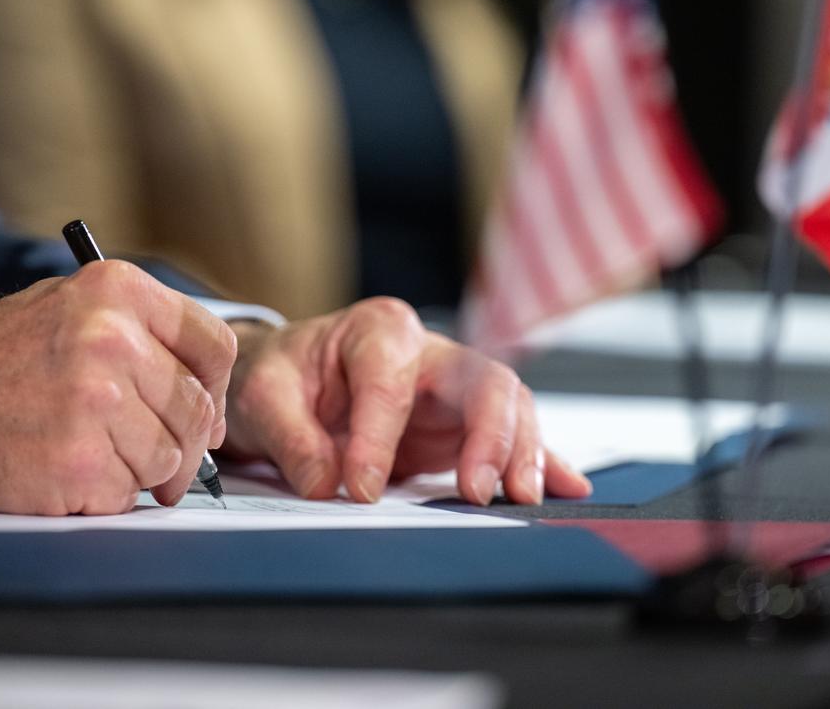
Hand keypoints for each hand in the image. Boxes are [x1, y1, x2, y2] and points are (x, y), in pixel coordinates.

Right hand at [0, 261, 235, 513]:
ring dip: (139, 469)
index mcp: (119, 291)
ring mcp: (98, 401)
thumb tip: (209, 399)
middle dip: (184, 443)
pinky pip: (128, 493)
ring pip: (168, 457)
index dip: (216, 388)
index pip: (214, 344)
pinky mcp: (80, 461)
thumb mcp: (72, 311)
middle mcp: (113, 339)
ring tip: (89, 450)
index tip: (207, 411)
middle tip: (152, 452)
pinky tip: (65, 470)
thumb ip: (145, 339)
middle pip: (197, 410)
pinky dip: (103, 494)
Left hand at [221, 297, 591, 505]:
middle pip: (480, 381)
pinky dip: (542, 461)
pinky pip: (512, 437)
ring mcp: (454, 387)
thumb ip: (292, 437)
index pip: (392, 381)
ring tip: (522, 498)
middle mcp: (428, 351)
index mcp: (378, 330)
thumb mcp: (263, 396)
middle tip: (478, 491)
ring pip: (509, 408)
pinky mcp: (465, 424)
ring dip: (521, 452)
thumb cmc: (281, 376)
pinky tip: (567, 486)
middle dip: (489, 435)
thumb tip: (325, 483)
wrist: (288, 380)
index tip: (363, 488)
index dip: (379, 436)